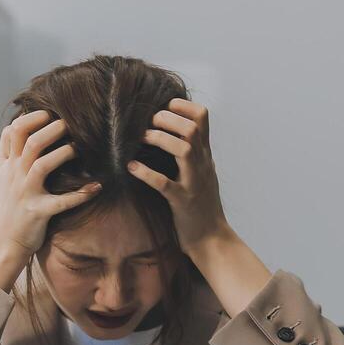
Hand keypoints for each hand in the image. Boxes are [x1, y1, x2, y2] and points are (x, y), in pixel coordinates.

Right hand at [0, 110, 100, 289]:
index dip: (31, 118)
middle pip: (30, 142)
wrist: (1, 242)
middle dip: (52, 128)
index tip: (48, 113)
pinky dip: (81, 194)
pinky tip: (97, 187)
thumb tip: (26, 126)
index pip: (12, 132)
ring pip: (42, 165)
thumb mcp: (3, 177)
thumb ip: (12, 153)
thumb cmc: (9, 207)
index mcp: (5, 165)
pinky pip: (62, 202)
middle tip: (69, 124)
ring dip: (64, 153)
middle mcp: (13, 176)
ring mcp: (24, 194)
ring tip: (78, 147)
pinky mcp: (37, 213)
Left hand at [126, 98, 230, 254]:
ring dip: (160, 138)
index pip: (202, 117)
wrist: (212, 239)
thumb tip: (175, 132)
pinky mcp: (182, 202)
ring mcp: (193, 183)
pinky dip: (146, 173)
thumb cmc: (202, 205)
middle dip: (168, 118)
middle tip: (149, 122)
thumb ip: (193, 152)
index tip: (164, 107)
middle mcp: (202, 164)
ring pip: (185, 149)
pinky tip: (132, 167)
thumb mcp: (202, 172)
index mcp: (205, 155)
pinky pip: (164, 184)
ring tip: (142, 138)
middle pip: (192, 128)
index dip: (182, 106)